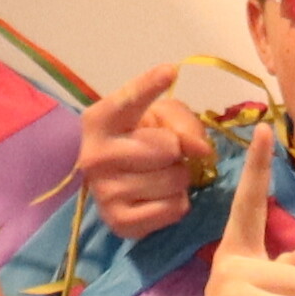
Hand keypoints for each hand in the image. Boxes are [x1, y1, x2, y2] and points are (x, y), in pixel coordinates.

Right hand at [78, 63, 219, 234]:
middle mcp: (94, 156)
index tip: (169, 72)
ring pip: (174, 180)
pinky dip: (177, 204)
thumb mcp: (161, 118)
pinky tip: (158, 199)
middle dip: (176, 151)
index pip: (128, 101)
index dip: (149, 86)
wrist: (121, 185)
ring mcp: (104, 192)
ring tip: (160, 177)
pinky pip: (174, 208)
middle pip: (167, 147)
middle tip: (162, 155)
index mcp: (99, 121)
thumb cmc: (142, 141)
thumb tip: (200, 150)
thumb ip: (183, 122)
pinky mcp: (119, 223)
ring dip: (179, 179)